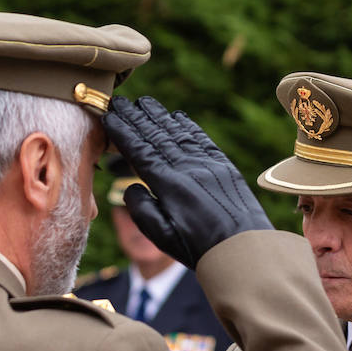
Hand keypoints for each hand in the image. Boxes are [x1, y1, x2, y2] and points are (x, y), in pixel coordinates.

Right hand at [103, 96, 271, 268]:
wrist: (242, 249)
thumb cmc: (198, 247)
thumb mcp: (162, 236)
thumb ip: (141, 209)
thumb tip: (130, 186)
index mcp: (169, 184)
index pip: (139, 151)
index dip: (123, 132)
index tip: (109, 116)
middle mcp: (187, 168)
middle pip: (156, 136)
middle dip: (136, 117)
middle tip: (121, 101)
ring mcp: (207, 164)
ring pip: (178, 133)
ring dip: (160, 116)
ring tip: (145, 102)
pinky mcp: (223, 166)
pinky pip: (201, 139)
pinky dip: (187, 125)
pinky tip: (178, 117)